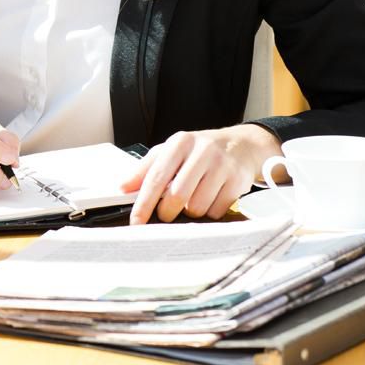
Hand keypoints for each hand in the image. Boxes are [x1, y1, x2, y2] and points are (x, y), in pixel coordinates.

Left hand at [121, 124, 282, 223]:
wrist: (241, 145)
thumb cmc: (199, 150)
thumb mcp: (171, 151)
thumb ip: (146, 169)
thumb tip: (123, 188)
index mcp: (179, 143)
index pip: (156, 177)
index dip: (144, 203)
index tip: (136, 221)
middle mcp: (201, 151)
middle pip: (177, 195)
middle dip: (167, 212)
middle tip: (166, 214)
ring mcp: (222, 166)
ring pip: (197, 206)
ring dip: (191, 211)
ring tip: (193, 198)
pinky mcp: (237, 181)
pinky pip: (216, 211)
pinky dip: (210, 211)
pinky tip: (211, 198)